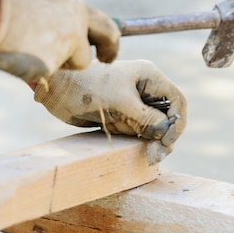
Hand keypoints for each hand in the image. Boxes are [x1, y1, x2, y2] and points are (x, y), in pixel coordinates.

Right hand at [0, 0, 119, 81]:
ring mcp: (67, 45)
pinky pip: (46, 73)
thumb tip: (61, 33)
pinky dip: (33, 69)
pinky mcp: (51, 65)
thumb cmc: (2, 2)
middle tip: (105, 60)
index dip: (108, 39)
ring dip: (57, 62)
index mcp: (73, 5)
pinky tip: (16, 55)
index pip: (103, 24)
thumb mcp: (38, 0)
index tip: (106, 50)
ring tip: (28, 47)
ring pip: (72, 64)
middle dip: (109, 52)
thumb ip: (56, 15)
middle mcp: (76, 23)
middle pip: (107, 40)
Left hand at [33, 60, 186, 163]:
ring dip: (149, 141)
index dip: (177, 123)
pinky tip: (132, 146)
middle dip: (164, 137)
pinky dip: (137, 142)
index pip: (177, 101)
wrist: (56, 89)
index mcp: (149, 77)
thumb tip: (165, 132)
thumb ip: (145, 117)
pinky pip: (138, 133)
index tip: (166, 141)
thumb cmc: (86, 87)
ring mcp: (134, 104)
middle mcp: (145, 90)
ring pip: (154, 128)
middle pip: (169, 118)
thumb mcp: (120, 102)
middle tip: (154, 155)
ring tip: (140, 150)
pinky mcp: (123, 116)